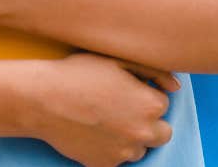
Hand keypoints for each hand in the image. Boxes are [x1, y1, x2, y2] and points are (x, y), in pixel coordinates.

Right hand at [23, 53, 177, 165]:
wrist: (42, 99)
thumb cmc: (77, 74)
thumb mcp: (116, 60)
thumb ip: (153, 71)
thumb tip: (176, 86)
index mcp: (150, 105)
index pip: (162, 104)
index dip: (143, 96)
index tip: (124, 92)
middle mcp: (142, 133)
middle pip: (160, 134)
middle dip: (146, 123)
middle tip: (121, 111)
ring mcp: (124, 152)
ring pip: (138, 149)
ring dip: (128, 138)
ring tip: (102, 120)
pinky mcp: (104, 165)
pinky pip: (115, 160)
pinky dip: (107, 150)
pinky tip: (91, 132)